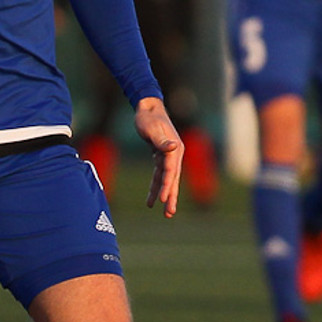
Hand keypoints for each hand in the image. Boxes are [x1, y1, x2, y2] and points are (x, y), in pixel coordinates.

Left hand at [134, 97, 183, 217]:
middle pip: (173, 179)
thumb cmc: (148, 117)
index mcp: (174, 148)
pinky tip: (151, 201)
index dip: (168, 186)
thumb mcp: (152, 128)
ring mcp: (169, 156)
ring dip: (166, 196)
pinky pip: (159, 175)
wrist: (147, 108)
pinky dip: (156, 187)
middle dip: (171, 197)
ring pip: (167, 180)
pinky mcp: (161, 157)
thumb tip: (173, 148)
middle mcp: (174, 153)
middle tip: (169, 213)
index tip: (164, 199)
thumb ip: (161, 140)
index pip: (171, 170)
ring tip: (166, 213)